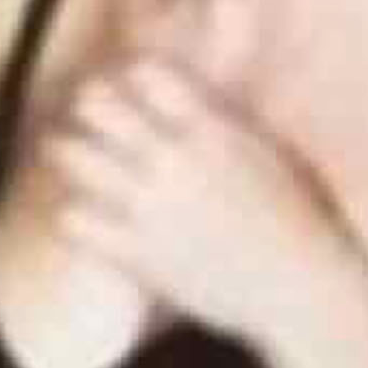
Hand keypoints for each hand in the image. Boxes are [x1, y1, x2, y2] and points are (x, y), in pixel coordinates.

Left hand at [45, 53, 348, 343]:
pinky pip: (78, 222)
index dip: (136, 75)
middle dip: (91, 103)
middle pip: (102, 107)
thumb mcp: (272, 152)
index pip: (150, 75)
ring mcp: (153, 208)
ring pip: (77, 158)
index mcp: (214, 131)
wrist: (304, 292)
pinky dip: (74, 215)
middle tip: (89, 109)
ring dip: (67, 150)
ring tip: (63, 149)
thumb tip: (212, 83)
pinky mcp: (140, 254)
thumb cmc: (300, 221)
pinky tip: (81, 213)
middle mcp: (177, 162)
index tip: (133, 83)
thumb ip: (231, 118)